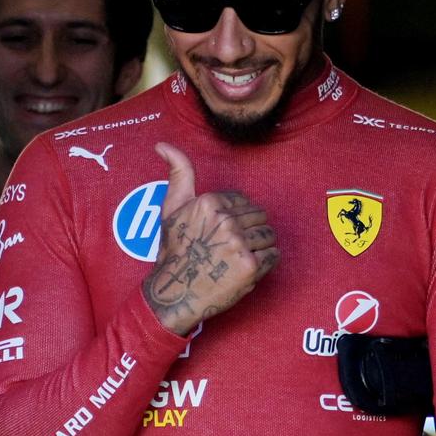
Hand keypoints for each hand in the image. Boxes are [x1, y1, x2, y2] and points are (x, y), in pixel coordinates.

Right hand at [142, 142, 277, 335]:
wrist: (175, 291)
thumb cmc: (174, 250)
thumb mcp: (171, 207)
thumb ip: (177, 173)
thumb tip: (161, 144)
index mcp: (209, 202)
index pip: (243, 201)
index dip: (235, 217)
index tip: (221, 232)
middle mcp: (225, 220)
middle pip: (259, 217)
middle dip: (248, 231)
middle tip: (229, 246)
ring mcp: (238, 243)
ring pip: (268, 235)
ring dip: (258, 247)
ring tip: (237, 256)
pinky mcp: (250, 266)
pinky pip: (274, 256)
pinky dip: (265, 262)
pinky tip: (246, 267)